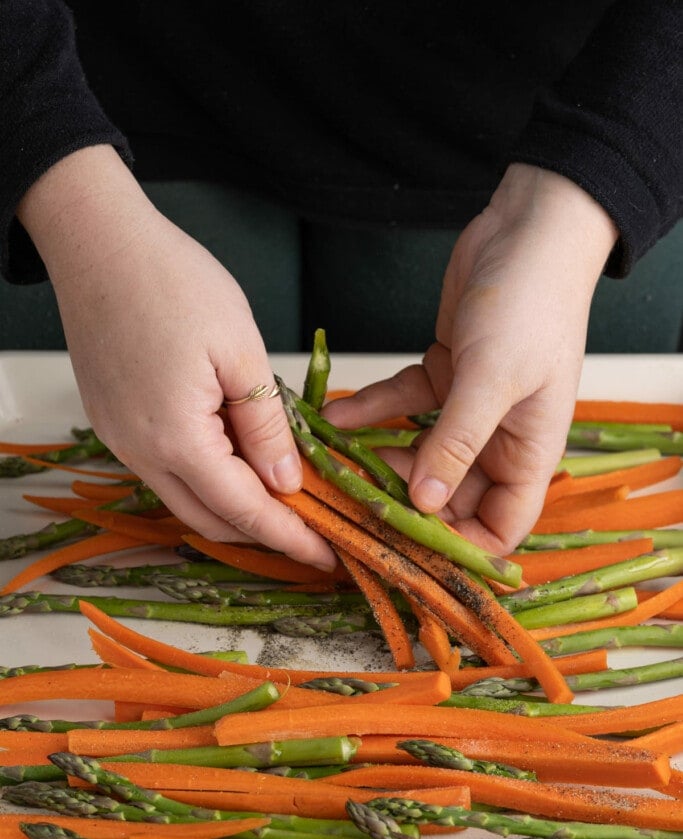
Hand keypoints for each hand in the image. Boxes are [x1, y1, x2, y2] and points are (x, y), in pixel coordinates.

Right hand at [17, 146, 334, 568]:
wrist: (98, 242)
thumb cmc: (171, 281)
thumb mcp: (241, 352)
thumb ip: (266, 424)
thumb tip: (285, 481)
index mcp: (175, 438)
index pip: (244, 510)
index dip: (290, 538)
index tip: (328, 556)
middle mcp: (139, 453)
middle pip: (211, 520)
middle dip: (265, 533)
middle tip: (315, 531)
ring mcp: (121, 440)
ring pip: (187, 499)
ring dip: (235, 507)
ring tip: (284, 496)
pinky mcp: (116, 423)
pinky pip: (167, 471)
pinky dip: (208, 479)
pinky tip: (240, 460)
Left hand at [324, 164, 617, 553]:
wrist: (529, 229)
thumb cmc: (530, 303)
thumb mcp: (494, 379)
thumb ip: (457, 443)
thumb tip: (424, 504)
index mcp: (529, 452)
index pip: (499, 527)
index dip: (459, 548)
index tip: (406, 550)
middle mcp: (500, 439)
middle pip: (449, 497)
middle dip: (401, 505)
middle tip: (349, 508)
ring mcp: (468, 408)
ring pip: (418, 454)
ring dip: (377, 460)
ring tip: (330, 465)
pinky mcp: (442, 374)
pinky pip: (401, 406)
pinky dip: (370, 411)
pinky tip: (332, 416)